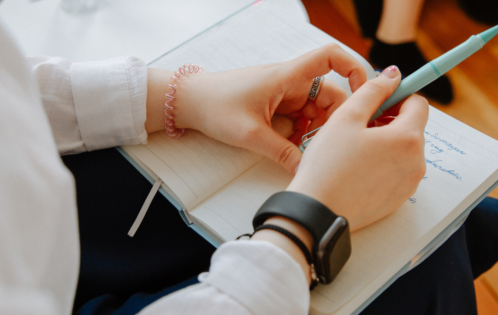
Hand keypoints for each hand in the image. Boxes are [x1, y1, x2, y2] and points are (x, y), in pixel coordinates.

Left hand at [146, 44, 366, 173]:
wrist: (189, 102)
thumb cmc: (215, 106)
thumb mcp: (251, 134)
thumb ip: (282, 153)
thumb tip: (305, 171)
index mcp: (287, 76)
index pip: (330, 57)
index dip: (354, 68)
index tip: (365, 93)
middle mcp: (290, 82)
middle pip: (329, 95)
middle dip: (331, 121)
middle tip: (324, 146)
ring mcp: (284, 94)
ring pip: (315, 111)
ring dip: (314, 131)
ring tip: (304, 151)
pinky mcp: (276, 106)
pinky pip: (300, 119)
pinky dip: (301, 134)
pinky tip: (292, 149)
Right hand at [287, 66, 428, 231]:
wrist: (317, 212)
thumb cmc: (328, 165)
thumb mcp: (346, 117)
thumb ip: (372, 90)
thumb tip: (392, 75)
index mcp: (407, 138)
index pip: (418, 104)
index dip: (396, 96)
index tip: (376, 101)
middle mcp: (416, 162)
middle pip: (411, 128)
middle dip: (388, 121)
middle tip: (357, 126)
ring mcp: (408, 184)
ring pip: (402, 151)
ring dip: (384, 143)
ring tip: (353, 149)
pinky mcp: (397, 200)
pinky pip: (396, 172)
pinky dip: (382, 164)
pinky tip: (356, 169)